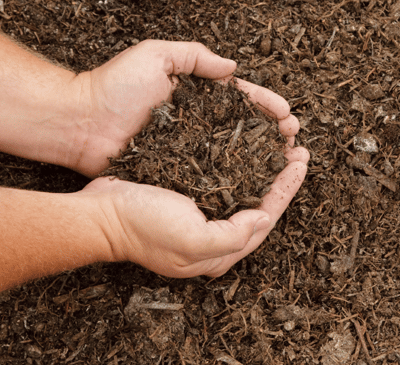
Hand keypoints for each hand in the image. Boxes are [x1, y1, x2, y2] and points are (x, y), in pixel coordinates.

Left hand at [69, 40, 299, 176]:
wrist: (79, 125)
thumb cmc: (113, 87)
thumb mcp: (155, 56)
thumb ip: (194, 56)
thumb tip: (233, 69)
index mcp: (199, 96)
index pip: (243, 99)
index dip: (268, 105)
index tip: (286, 115)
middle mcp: (201, 124)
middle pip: (248, 128)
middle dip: (275, 132)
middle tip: (294, 140)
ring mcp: (192, 150)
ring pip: (237, 154)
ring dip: (265, 158)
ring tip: (287, 161)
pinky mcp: (180, 173)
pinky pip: (215, 176)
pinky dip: (239, 179)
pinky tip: (258, 184)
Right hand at [85, 147, 308, 277]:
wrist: (98, 214)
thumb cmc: (142, 226)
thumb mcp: (192, 239)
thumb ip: (232, 235)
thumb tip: (264, 218)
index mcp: (220, 253)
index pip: (266, 218)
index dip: (286, 188)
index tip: (300, 161)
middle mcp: (215, 238)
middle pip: (260, 206)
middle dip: (281, 177)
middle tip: (297, 149)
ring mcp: (200, 219)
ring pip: (244, 192)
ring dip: (263, 168)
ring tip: (279, 145)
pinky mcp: (187, 201)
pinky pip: (223, 182)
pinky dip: (239, 165)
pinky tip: (245, 148)